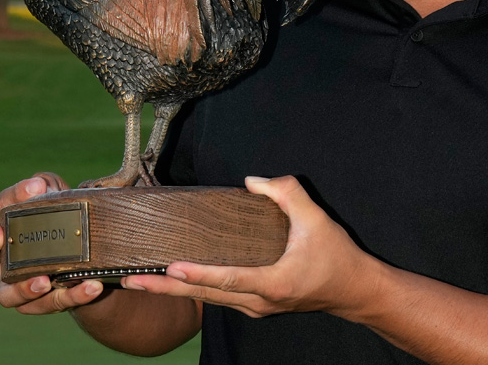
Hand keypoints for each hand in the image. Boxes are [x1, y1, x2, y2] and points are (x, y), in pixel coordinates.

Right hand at [0, 172, 105, 313]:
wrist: (81, 252)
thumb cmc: (57, 216)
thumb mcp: (53, 194)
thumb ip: (45, 185)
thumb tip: (38, 185)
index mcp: (0, 230)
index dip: (3, 210)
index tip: (13, 210)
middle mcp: (1, 260)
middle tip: (1, 240)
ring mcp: (18, 285)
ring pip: (10, 295)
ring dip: (25, 289)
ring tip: (45, 282)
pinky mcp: (43, 302)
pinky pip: (53, 304)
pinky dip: (72, 296)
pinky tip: (92, 286)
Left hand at [122, 175, 382, 319]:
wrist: (355, 291)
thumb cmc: (337, 257)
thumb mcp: (317, 219)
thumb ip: (287, 193)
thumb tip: (252, 181)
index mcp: (273, 283)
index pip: (228, 278)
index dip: (198, 274)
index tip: (170, 269)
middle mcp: (259, 301)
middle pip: (205, 296)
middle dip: (166, 289)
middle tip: (131, 282)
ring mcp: (256, 306)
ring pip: (208, 300)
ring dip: (174, 292)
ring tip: (140, 282)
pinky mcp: (256, 304)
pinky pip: (219, 298)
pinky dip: (194, 290)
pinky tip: (175, 282)